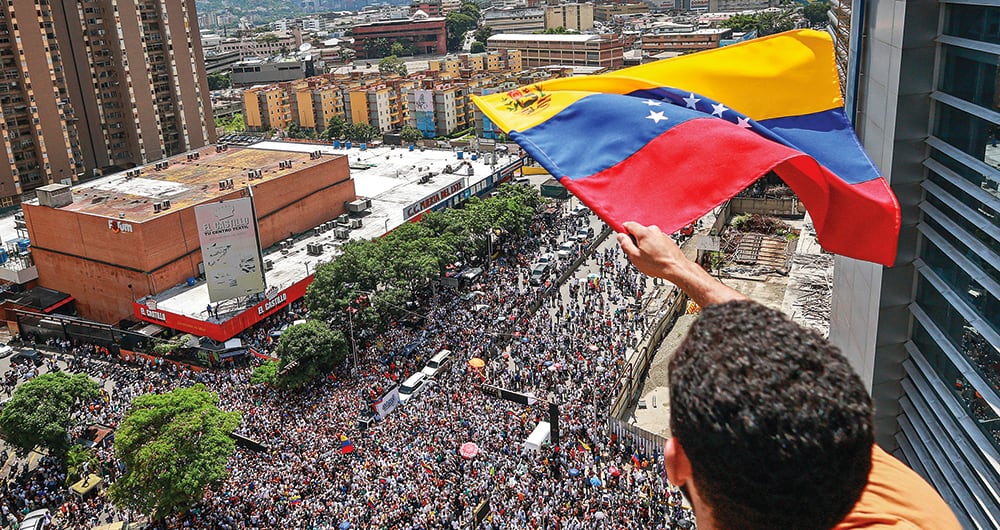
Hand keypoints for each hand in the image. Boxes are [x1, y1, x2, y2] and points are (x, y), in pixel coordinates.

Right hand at [617, 222, 746, 306]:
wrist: (676, 268)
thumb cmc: (658, 264)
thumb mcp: (635, 257)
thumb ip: (625, 244)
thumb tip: (621, 237)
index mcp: (644, 232)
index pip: (628, 225)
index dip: (623, 232)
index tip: (622, 238)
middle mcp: (653, 230)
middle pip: (638, 232)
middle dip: (635, 241)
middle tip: (636, 253)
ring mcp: (661, 235)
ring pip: (647, 237)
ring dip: (645, 246)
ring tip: (648, 258)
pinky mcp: (667, 240)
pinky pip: (655, 241)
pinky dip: (653, 248)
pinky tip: (655, 258)